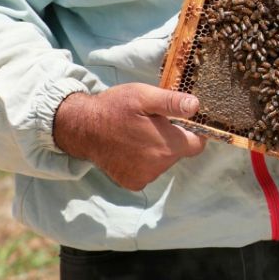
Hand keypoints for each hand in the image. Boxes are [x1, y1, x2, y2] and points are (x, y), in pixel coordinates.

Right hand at [54, 83, 206, 190]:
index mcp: (168, 146)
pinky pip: (148, 171)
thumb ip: (172, 102)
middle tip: (152, 124)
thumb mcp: (144, 96)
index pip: (197, 144)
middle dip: (171, 139)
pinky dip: (143, 161)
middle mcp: (159, 166)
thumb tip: (196, 106)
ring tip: (138, 134)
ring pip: (164, 162)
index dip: (192, 132)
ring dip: (157, 150)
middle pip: (179, 153)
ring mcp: (144, 177)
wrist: (81, 127)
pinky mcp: (131, 183)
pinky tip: (130, 148)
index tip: (179, 122)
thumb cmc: (115, 108)